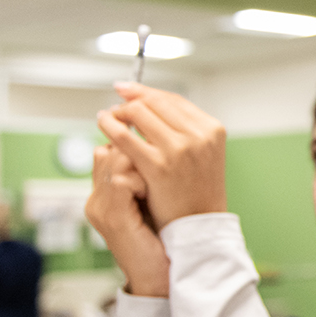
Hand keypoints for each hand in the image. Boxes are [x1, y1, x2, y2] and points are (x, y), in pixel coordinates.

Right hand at [85, 145, 170, 296]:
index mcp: (101, 197)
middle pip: (108, 152)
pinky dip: (142, 181)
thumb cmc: (161, 243)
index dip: (131, 147)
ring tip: (157, 182)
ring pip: (114, 162)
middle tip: (160, 164)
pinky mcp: (113, 218)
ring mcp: (100, 210)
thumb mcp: (149, 206)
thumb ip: (143, 182)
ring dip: (141, 164)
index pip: (106, 152)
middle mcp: (95, 201)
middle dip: (136, 151)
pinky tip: (153, 192)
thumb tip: (154, 151)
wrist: (159, 279)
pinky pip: (122, 182)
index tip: (157, 154)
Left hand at [96, 83, 226, 228]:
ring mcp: (179, 149)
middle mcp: (198, 135)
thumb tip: (150, 103)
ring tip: (109, 117)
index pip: (173, 100)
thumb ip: (184, 129)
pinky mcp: (158, 165)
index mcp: (211, 129)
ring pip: (138, 113)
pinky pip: (125, 137)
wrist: (199, 226)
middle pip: (155, 102)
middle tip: (117, 105)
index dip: (146, 92)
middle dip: (131, 100)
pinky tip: (104, 125)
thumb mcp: (203, 153)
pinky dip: (110, 126)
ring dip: (119, 111)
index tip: (128, 90)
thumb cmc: (197, 191)